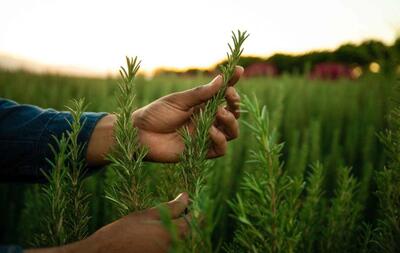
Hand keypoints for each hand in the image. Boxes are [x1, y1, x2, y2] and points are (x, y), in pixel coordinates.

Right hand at [25, 193, 189, 252]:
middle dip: (185, 222)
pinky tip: (155, 237)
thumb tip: (186, 196)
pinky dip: (167, 242)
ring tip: (160, 226)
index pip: (192, 222)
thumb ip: (170, 207)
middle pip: (188, 234)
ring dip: (176, 232)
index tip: (187, 204)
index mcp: (169, 234)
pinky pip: (170, 249)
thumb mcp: (145, 215)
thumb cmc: (121, 233)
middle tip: (175, 213)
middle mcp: (171, 248)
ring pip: (180, 242)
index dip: (192, 211)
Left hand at [132, 66, 242, 161]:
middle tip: (228, 96)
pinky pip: (220, 149)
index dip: (233, 83)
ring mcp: (205, 136)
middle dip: (235, 103)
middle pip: (233, 114)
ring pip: (231, 132)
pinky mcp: (201, 151)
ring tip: (219, 113)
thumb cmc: (156, 114)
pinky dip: (220, 139)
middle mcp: (207, 120)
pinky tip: (210, 131)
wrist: (139, 134)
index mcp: (202, 105)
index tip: (238, 71)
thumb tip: (221, 79)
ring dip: (230, 121)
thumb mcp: (178, 100)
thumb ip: (200, 93)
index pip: (223, 94)